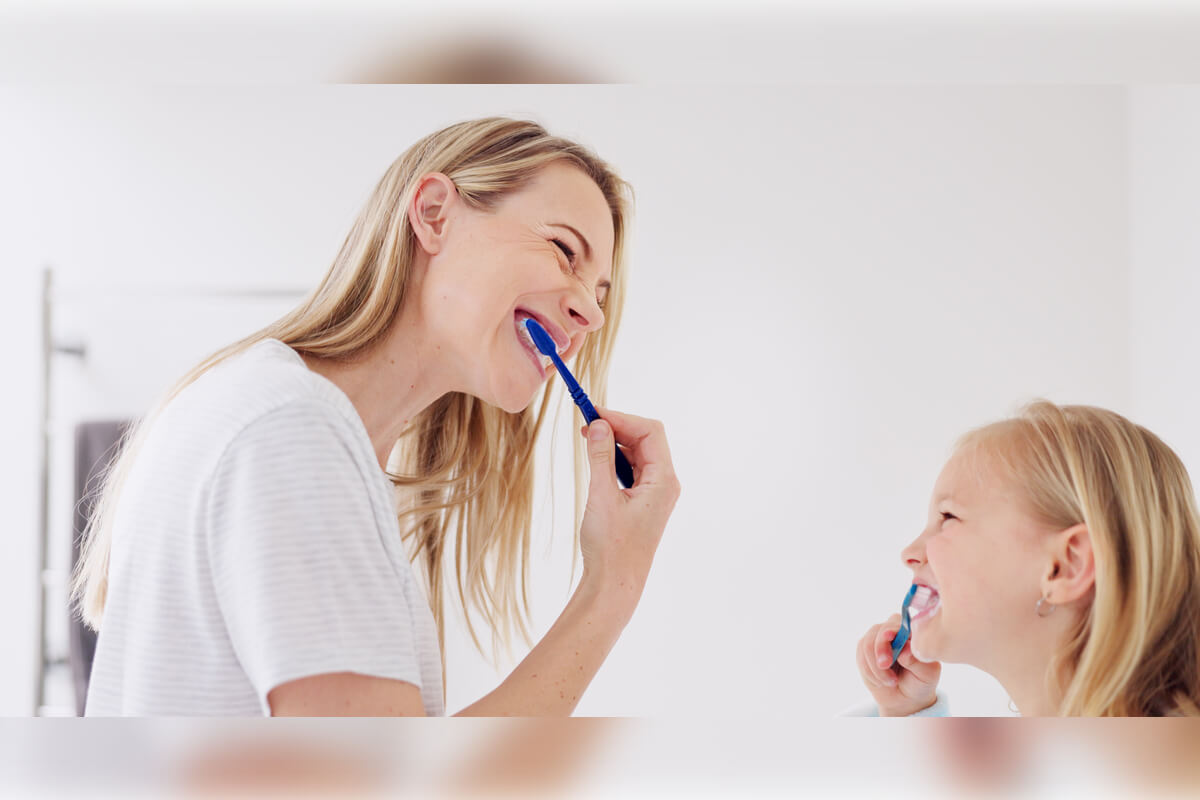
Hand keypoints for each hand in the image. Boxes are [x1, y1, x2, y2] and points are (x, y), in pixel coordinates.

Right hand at [577, 408, 679, 615]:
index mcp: (664, 480)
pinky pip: (634, 469)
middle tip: (587, 422)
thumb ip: (600, 457)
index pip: (650, 432)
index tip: (594, 413)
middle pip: (647, 439)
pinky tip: (597, 460)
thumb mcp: (601, 496)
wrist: (615, 584)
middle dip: (619, 427)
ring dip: (616, 442)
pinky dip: (616, 459)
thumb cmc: (611, 546)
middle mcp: (665, 484)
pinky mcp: (644, 503)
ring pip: (639, 454)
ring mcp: (656, 494)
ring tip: (588, 438)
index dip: (622, 417)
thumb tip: (599, 424)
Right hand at [855, 613, 940, 715]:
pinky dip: (870, 672)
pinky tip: (880, 680)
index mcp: (912, 631)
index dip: (892, 628)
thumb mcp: (926, 675)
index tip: (888, 636)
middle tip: (886, 669)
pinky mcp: (863, 647)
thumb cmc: (920, 682)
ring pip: (867, 644)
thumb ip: (917, 661)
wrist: (904, 697)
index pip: (899, 623)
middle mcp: (893, 628)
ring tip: (890, 682)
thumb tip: (906, 649)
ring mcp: (876, 637)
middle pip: (879, 630)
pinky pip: (860, 656)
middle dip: (880, 651)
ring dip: (877, 668)